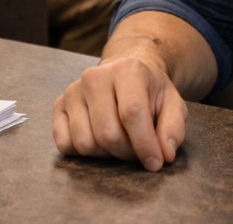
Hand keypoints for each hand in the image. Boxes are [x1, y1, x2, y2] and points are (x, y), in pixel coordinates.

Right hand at [52, 56, 187, 171]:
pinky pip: (65, 144)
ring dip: (106, 155)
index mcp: (126, 70)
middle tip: (138, 151)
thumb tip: (165, 154)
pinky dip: (83, 153)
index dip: (144, 145)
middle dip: (127, 153)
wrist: (125, 73)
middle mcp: (94, 77)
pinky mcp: (58, 105)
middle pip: (107, 134)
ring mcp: (73, 91)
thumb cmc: (149, 91)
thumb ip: (173, 129)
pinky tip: (99, 141)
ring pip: (85, 143)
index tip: (156, 163)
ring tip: (120, 143)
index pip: (131, 113)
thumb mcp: (172, 104)